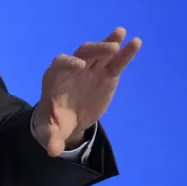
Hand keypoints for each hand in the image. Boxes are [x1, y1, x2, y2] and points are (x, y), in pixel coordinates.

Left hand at [33, 27, 141, 156]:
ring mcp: (91, 69)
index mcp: (55, 78)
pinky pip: (115, 62)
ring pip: (99, 53)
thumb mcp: (50, 132)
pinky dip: (125, 52)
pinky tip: (135, 42)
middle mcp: (73, 68)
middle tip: (109, 48)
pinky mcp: (106, 75)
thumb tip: (53, 151)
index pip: (60, 64)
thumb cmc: (54, 122)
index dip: (68, 63)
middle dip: (93, 50)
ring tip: (122, 34)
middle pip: (82, 54)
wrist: (66, 119)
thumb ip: (51, 138)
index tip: (78, 66)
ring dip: (109, 43)